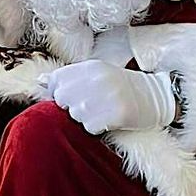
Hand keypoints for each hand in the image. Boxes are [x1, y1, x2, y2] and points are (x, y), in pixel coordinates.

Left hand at [46, 61, 176, 135]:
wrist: (155, 97)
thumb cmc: (121, 87)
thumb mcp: (96, 74)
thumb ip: (69, 77)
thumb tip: (39, 81)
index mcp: (90, 66)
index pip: (56, 80)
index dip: (59, 92)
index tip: (74, 96)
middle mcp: (97, 79)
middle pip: (62, 99)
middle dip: (71, 106)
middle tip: (90, 105)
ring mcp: (107, 96)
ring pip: (75, 115)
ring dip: (85, 118)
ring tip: (102, 111)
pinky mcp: (117, 113)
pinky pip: (90, 127)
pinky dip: (96, 128)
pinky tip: (109, 120)